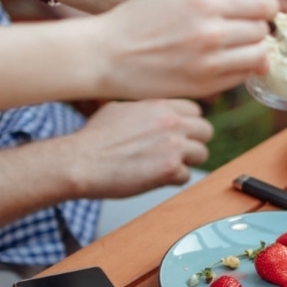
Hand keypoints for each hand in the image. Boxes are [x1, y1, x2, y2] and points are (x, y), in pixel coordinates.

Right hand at [60, 99, 212, 197]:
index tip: (178, 135)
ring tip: (163, 167)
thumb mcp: (119, 109)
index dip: (187, 125)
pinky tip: (153, 178)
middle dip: (193, 143)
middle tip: (177, 153)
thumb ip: (145, 111)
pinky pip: (185, 176)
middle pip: (206, 132)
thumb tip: (152, 114)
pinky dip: (171, 180)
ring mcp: (173, 146)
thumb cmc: (93, 138)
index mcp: (160, 107)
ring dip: (185, 162)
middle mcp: (171, 123)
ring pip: (201, 154)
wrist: (80, 161)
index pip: (195, 112)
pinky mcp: (170, 170)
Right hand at [97, 0, 275, 98]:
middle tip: (244, 31)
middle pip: (262, 30)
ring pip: (258, 56)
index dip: (263, 8)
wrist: (104, 54)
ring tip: (236, 49)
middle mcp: (211, 30)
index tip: (254, 12)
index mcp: (204, 1)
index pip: (262, 3)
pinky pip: (241, 77)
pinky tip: (222, 64)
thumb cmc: (136, 20)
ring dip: (252, 52)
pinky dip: (238, 70)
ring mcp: (209, 61)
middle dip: (257, 29)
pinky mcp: (204, 85)